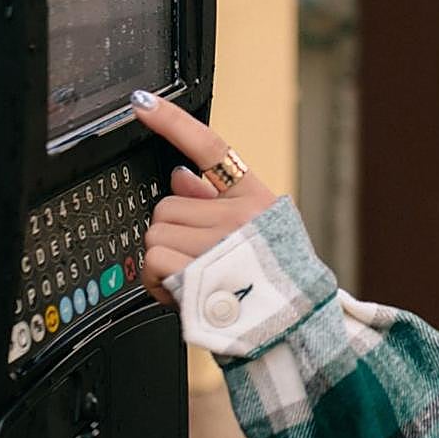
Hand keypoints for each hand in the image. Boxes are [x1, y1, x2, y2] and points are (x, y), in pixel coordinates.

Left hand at [130, 90, 277, 305]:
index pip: (210, 147)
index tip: (141, 103)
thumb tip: (179, 175)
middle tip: (196, 263)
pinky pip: (154, 264)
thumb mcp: (255, 234)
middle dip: (171, 236)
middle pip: (166, 206)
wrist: (296, 334)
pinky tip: (183, 295)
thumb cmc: (275, 286)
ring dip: (163, 263)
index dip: (172, 121)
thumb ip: (215, 202)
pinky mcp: (201, 273)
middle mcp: (240, 216)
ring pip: (155, 236)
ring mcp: (221, 244)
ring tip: (195, 282)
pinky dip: (158, 284)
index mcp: (253, 199)